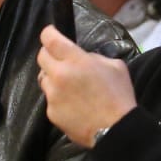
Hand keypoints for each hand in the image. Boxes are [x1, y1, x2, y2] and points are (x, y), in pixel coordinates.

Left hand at [36, 26, 135, 148]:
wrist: (114, 128)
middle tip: (59, 57)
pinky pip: (50, 98)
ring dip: (52, 76)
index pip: (51, 40)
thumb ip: (94, 57)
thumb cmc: (119, 96)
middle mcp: (59, 75)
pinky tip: (72, 102)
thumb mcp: (115, 66)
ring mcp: (52, 95)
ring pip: (43, 78)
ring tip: (68, 83)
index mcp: (75, 61)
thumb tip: (82, 58)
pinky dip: (57, 96)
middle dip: (49, 54)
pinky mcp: (50, 112)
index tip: (49, 32)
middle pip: (41, 57)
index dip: (48, 33)